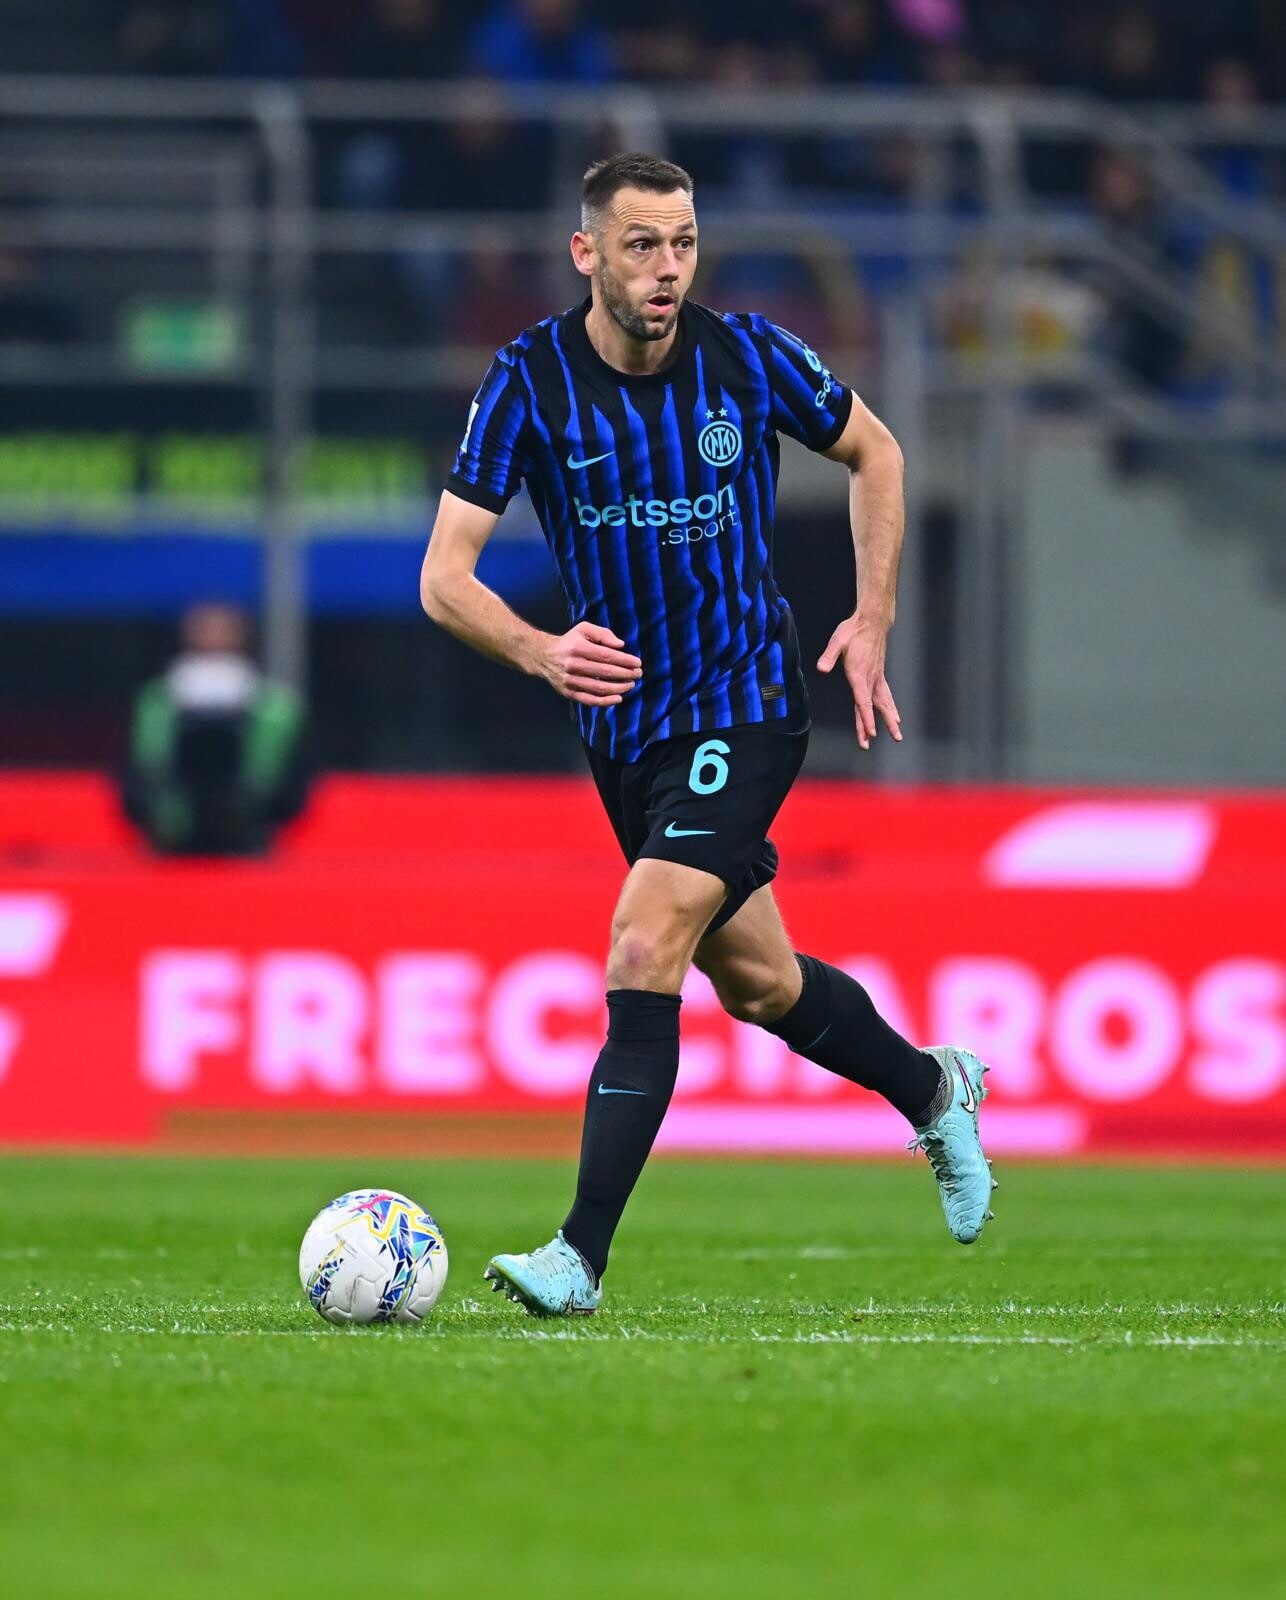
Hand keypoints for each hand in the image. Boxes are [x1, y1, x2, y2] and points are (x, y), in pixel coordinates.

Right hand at [537, 622, 641, 706]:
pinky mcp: (569, 693)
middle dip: (626, 674)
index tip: (638, 663)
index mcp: (578, 648)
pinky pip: (590, 700)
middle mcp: (573, 665)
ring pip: (600, 688)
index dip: (625, 661)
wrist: (543, 656)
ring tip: (631, 684)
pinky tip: (619, 698)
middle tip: (638, 674)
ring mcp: (570, 681)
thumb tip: (621, 645)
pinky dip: (606, 702)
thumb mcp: (584, 629)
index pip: (607, 656)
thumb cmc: (569, 642)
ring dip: (619, 688)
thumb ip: (603, 634)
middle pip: (606, 672)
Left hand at [817, 613, 901, 751]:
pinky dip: (890, 708)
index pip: (863, 701)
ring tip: (897, 735)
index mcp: (859, 674)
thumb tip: (821, 668)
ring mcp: (877, 678)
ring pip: (884, 703)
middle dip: (878, 725)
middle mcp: (871, 679)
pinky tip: (894, 717)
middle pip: (875, 707)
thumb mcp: (837, 641)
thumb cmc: (853, 631)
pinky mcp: (878, 675)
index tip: (871, 734)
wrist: (871, 621)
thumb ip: (829, 656)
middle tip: (888, 740)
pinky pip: (885, 696)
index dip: (866, 719)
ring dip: (889, 720)